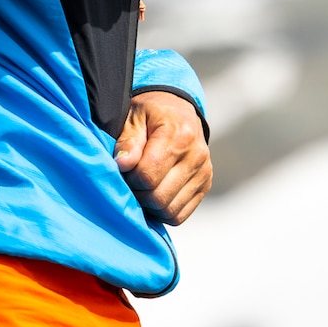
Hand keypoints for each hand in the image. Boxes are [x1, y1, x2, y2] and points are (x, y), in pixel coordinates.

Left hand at [114, 90, 212, 224]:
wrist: (179, 111)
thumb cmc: (151, 114)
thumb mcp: (134, 117)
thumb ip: (128, 141)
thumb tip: (123, 164)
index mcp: (178, 134)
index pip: (147, 175)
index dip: (129, 178)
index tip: (123, 169)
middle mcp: (196, 155)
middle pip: (159, 197)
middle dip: (137, 194)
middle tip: (130, 181)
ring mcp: (203, 172)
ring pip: (169, 211)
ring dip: (149, 206)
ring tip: (141, 187)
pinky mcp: (205, 185)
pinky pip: (179, 215)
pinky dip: (162, 212)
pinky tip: (154, 194)